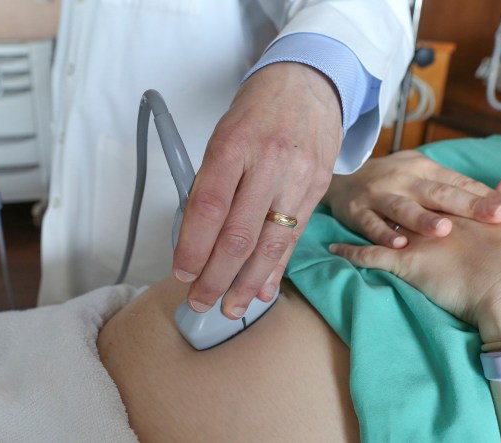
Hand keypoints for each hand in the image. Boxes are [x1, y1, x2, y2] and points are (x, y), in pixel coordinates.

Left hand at [173, 62, 342, 318]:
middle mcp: (268, 163)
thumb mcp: (223, 136)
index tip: (181, 274)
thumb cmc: (257, 111)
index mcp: (234, 146)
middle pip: (238, 235)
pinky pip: (294, 238)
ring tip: (230, 309)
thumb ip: (211, 183)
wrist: (310, 83)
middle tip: (199, 302)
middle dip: (216, 277)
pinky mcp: (319, 189)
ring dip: (247, 284)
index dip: (193, 247)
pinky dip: (276, 269)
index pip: (208, 208)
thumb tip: (197, 238)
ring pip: (270, 244)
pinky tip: (263, 291)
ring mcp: (298, 178)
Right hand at [323, 150, 500, 247]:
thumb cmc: (394, 181)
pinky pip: (371, 224)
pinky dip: (384, 235)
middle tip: (493, 218)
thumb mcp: (424, 174)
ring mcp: (378, 195)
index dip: (483, 195)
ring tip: (444, 231)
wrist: (342, 178)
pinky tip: (399, 245)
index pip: (458, 182)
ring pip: (403, 208)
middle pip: (437, 193)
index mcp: (424, 169)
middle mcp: (403, 179)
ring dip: (423, 220)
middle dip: (466, 205)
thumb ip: (462, 185)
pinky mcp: (357, 211)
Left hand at [330, 177, 500, 342]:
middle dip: (389, 196)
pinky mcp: (403, 262)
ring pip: (381, 225)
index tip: (413, 182)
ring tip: (347, 213)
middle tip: (376, 191)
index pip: (437, 191)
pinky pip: (368, 257)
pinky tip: (334, 249)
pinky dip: (351, 253)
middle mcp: (431, 216)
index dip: (423, 188)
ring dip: (364, 220)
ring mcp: (415, 239)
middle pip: (406, 202)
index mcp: (456, 206)